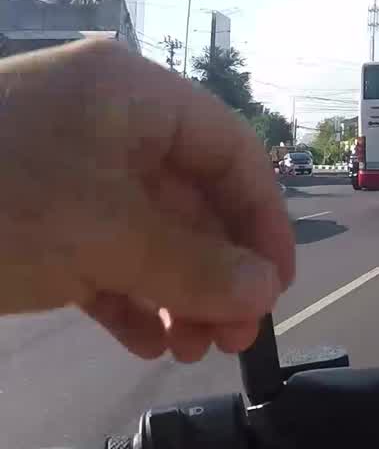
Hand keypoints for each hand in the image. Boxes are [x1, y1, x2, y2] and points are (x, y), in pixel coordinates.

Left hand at [0, 40, 294, 361]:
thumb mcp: (106, 234)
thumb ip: (196, 265)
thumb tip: (264, 293)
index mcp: (131, 98)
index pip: (229, 153)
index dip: (263, 221)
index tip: (275, 287)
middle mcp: (107, 127)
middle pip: (192, 201)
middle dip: (218, 272)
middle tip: (234, 336)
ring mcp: (67, 174)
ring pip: (150, 236)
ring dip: (179, 296)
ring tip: (191, 350)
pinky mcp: (33, 220)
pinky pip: (104, 258)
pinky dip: (130, 300)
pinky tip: (146, 343)